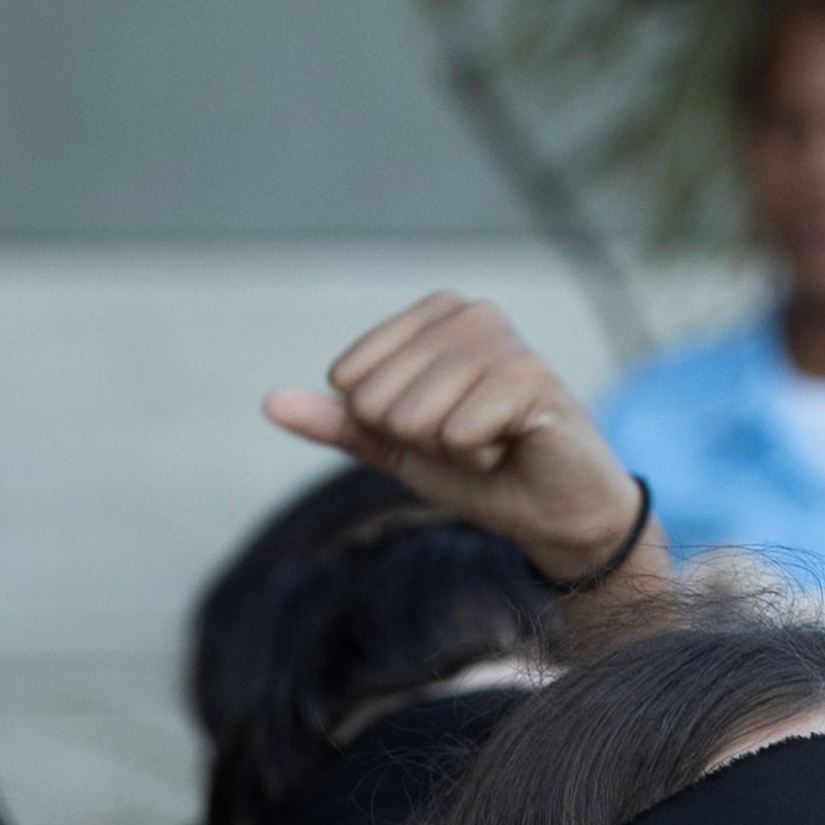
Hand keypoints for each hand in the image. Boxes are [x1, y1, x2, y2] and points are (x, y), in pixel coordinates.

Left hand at [264, 296, 635, 587]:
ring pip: (414, 416)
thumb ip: (340, 422)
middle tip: (469, 439)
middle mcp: (468, 313)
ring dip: (450, 450)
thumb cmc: (479, 471)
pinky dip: (479, 457)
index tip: (438, 428)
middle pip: (378, 398)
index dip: (386, 424)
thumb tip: (270, 403)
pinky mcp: (532, 375)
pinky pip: (457, 432)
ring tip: (492, 441)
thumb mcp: (396, 447)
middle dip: (417, 439)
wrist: (554, 511)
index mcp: (432, 316)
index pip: (350, 379)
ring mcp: (503, 340)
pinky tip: (514, 445)